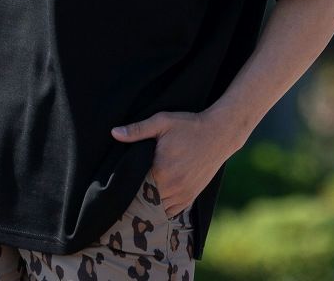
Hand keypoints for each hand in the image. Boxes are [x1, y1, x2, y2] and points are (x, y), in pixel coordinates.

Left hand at [111, 110, 230, 217]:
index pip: (135, 186)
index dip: (126, 184)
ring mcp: (183, 194)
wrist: (219, 133)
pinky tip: (155, 199)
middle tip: (126, 187)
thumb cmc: (189, 125)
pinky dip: (162, 207)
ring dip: (149, 202)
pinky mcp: (191, 196)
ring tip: (139, 192)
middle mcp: (172, 187)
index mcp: (161, 171)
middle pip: (145, 199)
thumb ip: (137, 130)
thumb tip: (114, 133)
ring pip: (158, 208)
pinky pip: (172, 211)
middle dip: (136, 194)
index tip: (119, 180)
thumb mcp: (161, 121)